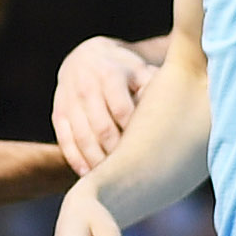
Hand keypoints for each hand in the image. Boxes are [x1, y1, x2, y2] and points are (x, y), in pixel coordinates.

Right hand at [50, 37, 154, 173]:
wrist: (87, 57)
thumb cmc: (126, 71)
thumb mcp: (142, 70)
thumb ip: (157, 88)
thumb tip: (177, 111)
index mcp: (111, 74)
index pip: (123, 110)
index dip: (134, 134)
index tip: (148, 152)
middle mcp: (87, 86)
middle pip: (102, 127)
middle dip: (116, 152)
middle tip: (133, 172)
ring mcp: (70, 100)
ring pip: (82, 137)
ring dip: (97, 160)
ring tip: (112, 178)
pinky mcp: (58, 113)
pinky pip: (65, 140)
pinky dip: (76, 159)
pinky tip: (89, 175)